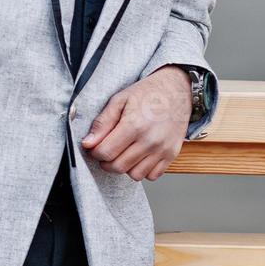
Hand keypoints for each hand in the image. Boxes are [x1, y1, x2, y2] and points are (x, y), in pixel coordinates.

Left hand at [80, 66, 190, 180]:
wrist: (176, 89)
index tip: (94, 146)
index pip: (105, 152)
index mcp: (134, 125)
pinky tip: (138, 156)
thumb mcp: (119, 100)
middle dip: (106, 161)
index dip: (95, 152)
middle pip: (118, 166)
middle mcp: (150, 141)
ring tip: (123, 152)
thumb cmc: (147, 93)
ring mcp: (162, 149)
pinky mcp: (172, 154)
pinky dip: (143, 170)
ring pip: (135, 175)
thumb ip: (102, 123)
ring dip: (124, 167)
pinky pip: (152, 176)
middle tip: (106, 150)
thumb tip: (88, 143)